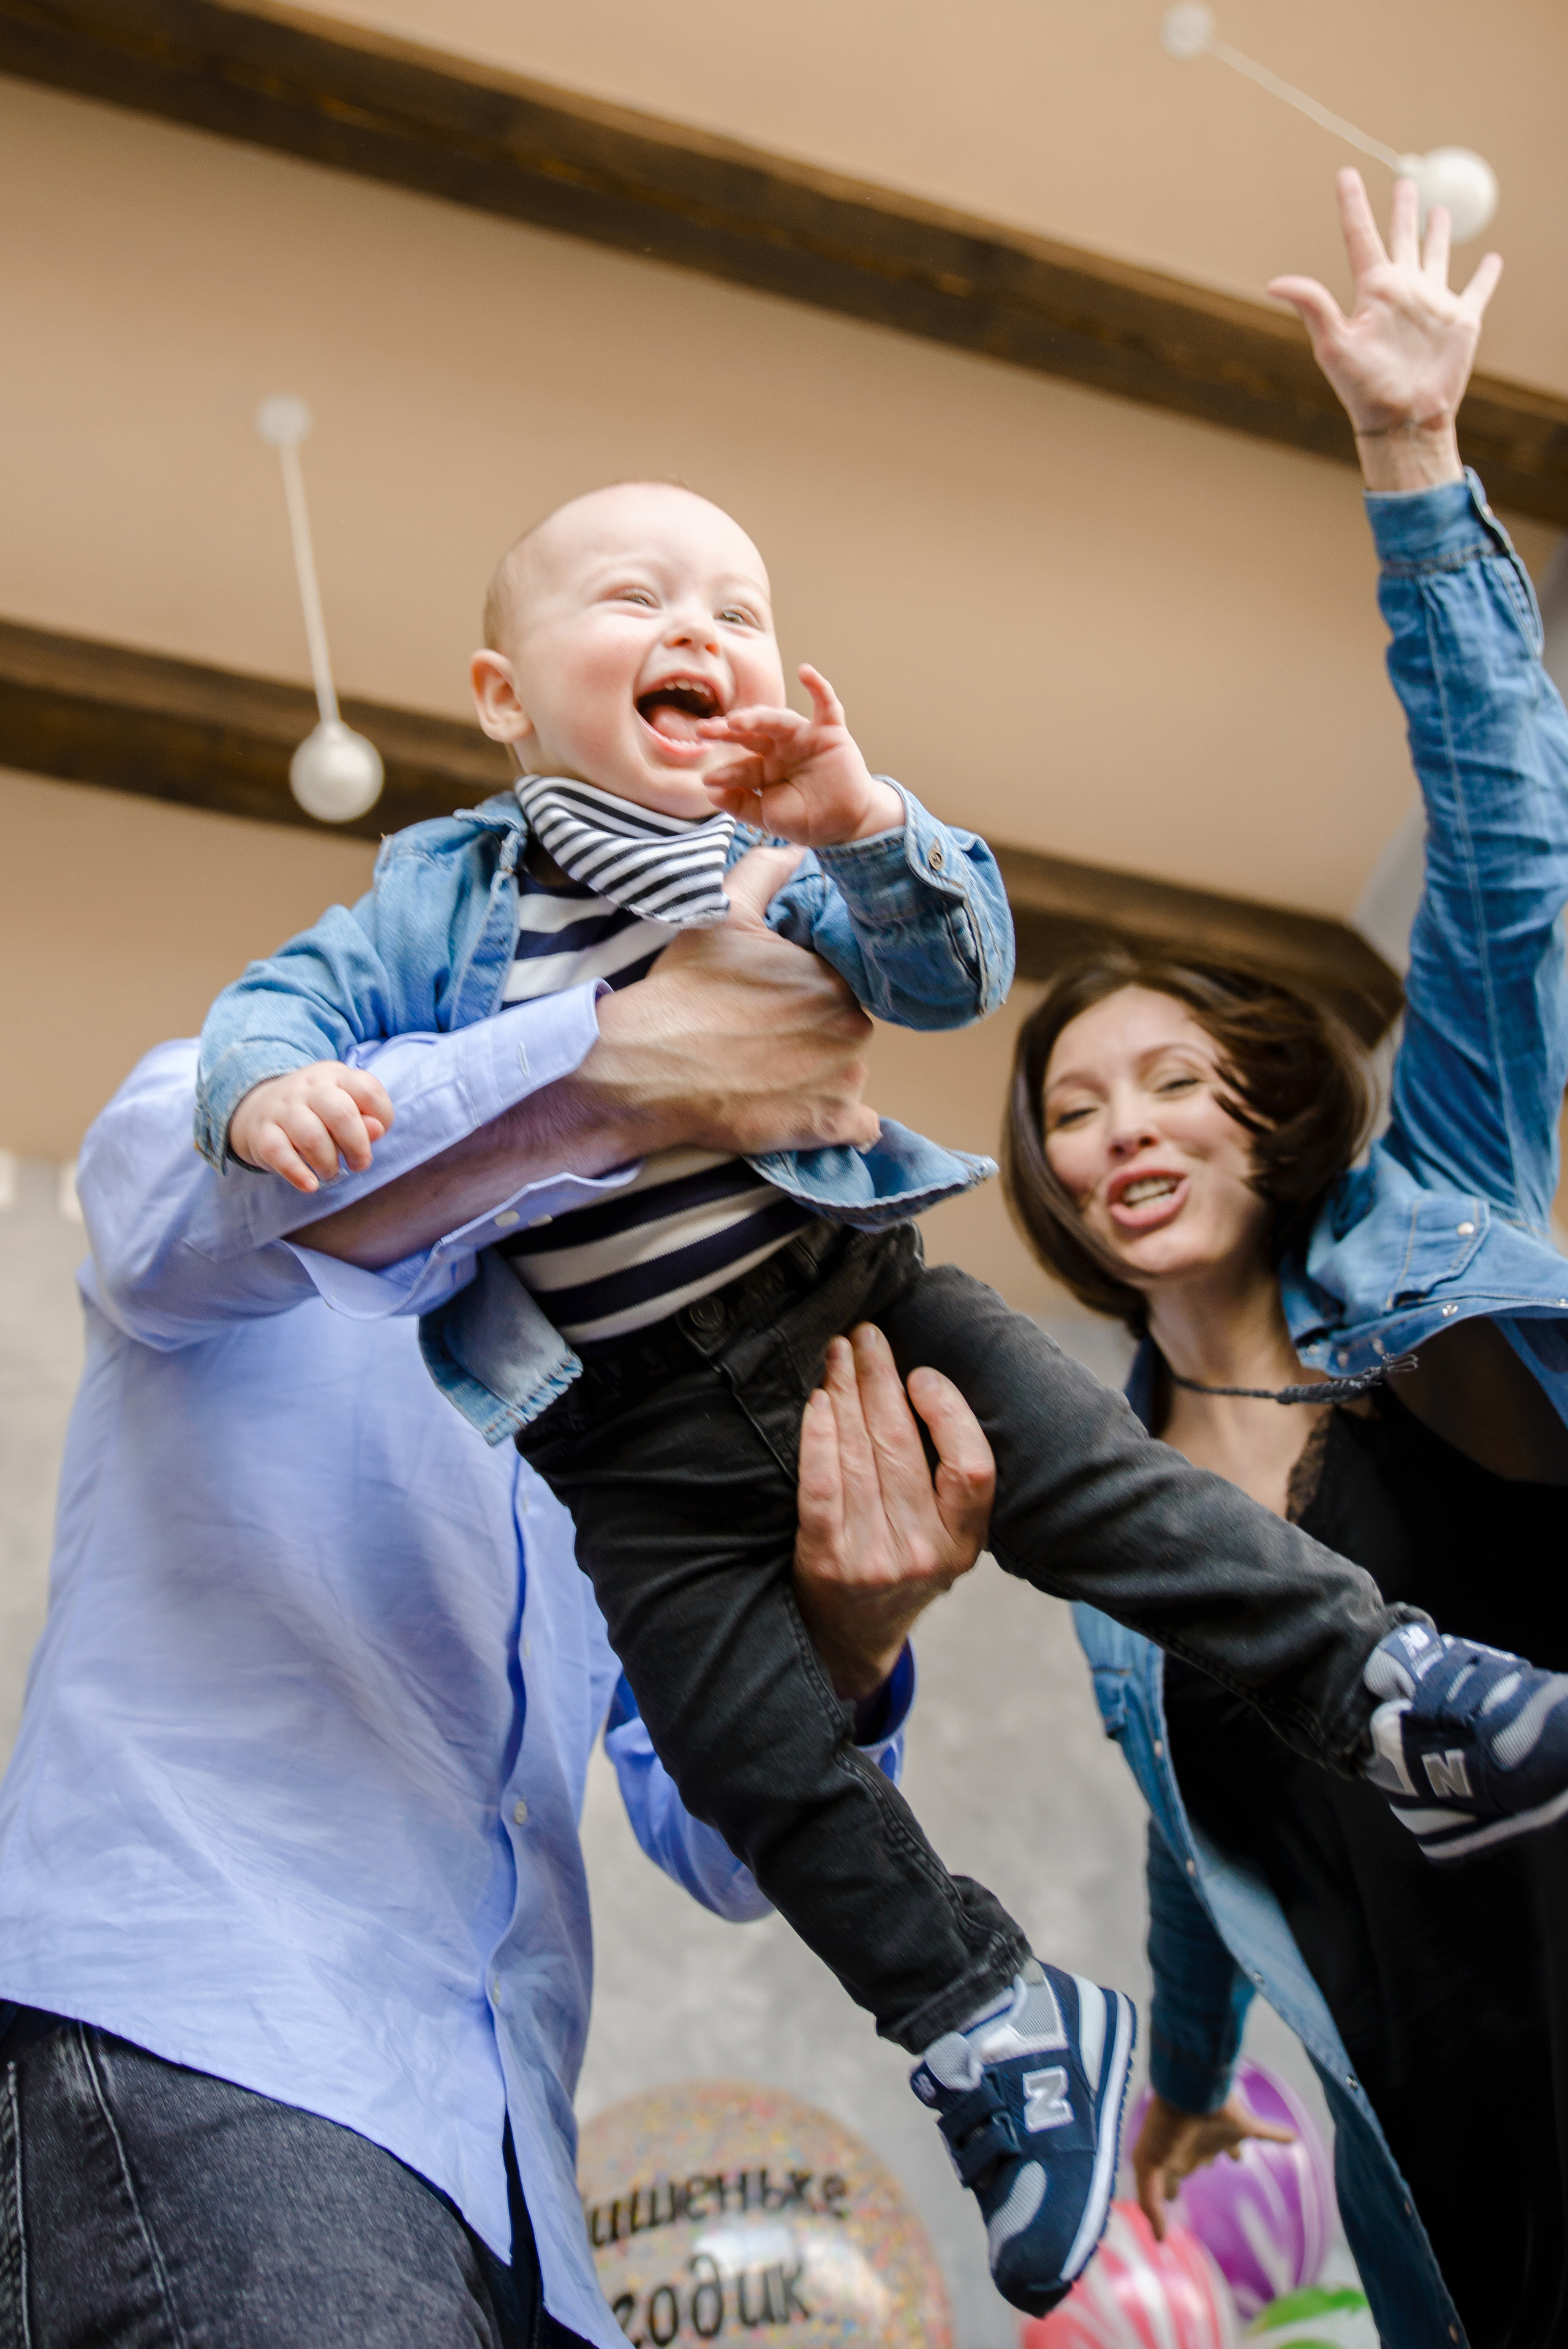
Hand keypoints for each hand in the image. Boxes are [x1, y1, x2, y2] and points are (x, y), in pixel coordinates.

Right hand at [229, 1060, 393, 1192]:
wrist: (259, 1106)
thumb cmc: (316, 1113)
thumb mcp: (346, 1107)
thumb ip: (366, 1119)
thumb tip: (377, 1130)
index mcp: (336, 1077)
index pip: (368, 1090)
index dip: (382, 1117)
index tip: (375, 1134)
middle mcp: (309, 1087)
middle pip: (341, 1114)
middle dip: (357, 1147)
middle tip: (358, 1164)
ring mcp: (282, 1108)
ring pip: (312, 1137)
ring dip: (328, 1163)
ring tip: (330, 1171)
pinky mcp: (261, 1131)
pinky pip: (278, 1152)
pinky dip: (297, 1173)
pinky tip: (310, 1185)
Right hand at [575, 842, 882, 1154]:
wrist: (649, 1065)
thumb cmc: (685, 992)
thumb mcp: (722, 919)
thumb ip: (764, 875)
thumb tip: (794, 848)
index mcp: (830, 976)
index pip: (832, 989)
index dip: (799, 1001)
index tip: (766, 1012)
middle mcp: (851, 1024)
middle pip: (842, 1032)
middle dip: (812, 1037)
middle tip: (761, 1044)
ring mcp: (845, 1078)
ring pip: (848, 1075)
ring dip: (821, 1077)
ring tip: (768, 1078)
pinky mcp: (830, 1123)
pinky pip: (860, 1127)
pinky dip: (842, 1122)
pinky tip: (807, 1112)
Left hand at [697, 665, 903, 846]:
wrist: (848, 826)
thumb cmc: (808, 821)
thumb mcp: (768, 817)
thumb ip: (741, 806)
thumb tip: (711, 794)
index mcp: (764, 768)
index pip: (740, 766)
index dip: (725, 773)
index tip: (708, 779)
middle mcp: (781, 748)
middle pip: (750, 734)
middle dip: (727, 731)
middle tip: (703, 730)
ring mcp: (804, 737)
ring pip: (777, 720)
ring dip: (756, 717)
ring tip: (735, 722)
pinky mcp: (830, 732)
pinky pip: (826, 705)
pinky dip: (818, 687)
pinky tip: (805, 672)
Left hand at [793, 1322, 995, 1699]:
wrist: (850, 1640)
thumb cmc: (897, 1566)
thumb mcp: (941, 1538)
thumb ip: (942, 1480)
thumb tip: (919, 1384)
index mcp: (963, 1541)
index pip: (973, 1467)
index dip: (948, 1414)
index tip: (920, 1375)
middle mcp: (924, 1551)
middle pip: (903, 1448)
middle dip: (882, 1379)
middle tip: (865, 1335)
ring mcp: (874, 1559)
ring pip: (861, 1459)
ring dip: (846, 1394)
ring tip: (836, 1353)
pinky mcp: (826, 1562)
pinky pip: (822, 1491)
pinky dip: (818, 1442)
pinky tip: (816, 1404)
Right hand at [1132, 2090, 1296, 2242]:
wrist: (1189, 2090)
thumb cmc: (1165, 2129)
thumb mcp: (1147, 2168)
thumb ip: (1151, 2204)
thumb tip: (1159, 2240)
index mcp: (1175, 2157)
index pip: (1171, 2176)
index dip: (1168, 2189)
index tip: (1170, 2198)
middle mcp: (1198, 2146)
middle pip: (1200, 2159)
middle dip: (1199, 2164)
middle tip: (1202, 2170)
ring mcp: (1221, 2135)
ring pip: (1229, 2146)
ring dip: (1233, 2150)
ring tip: (1239, 2157)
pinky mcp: (1244, 2125)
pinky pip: (1266, 2133)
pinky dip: (1278, 2135)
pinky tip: (1293, 2138)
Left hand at [1268, 168, 1500, 492]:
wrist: (1402, 420)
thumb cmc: (1364, 387)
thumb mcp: (1334, 344)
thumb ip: (1312, 307)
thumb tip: (1274, 283)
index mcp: (1374, 290)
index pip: (1361, 236)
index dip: (1354, 204)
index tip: (1345, 174)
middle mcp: (1403, 290)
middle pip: (1401, 238)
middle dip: (1403, 209)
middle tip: (1405, 181)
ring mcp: (1432, 304)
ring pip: (1437, 255)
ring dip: (1438, 233)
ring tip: (1438, 210)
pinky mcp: (1461, 320)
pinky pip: (1476, 290)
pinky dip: (1486, 275)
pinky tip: (1492, 259)